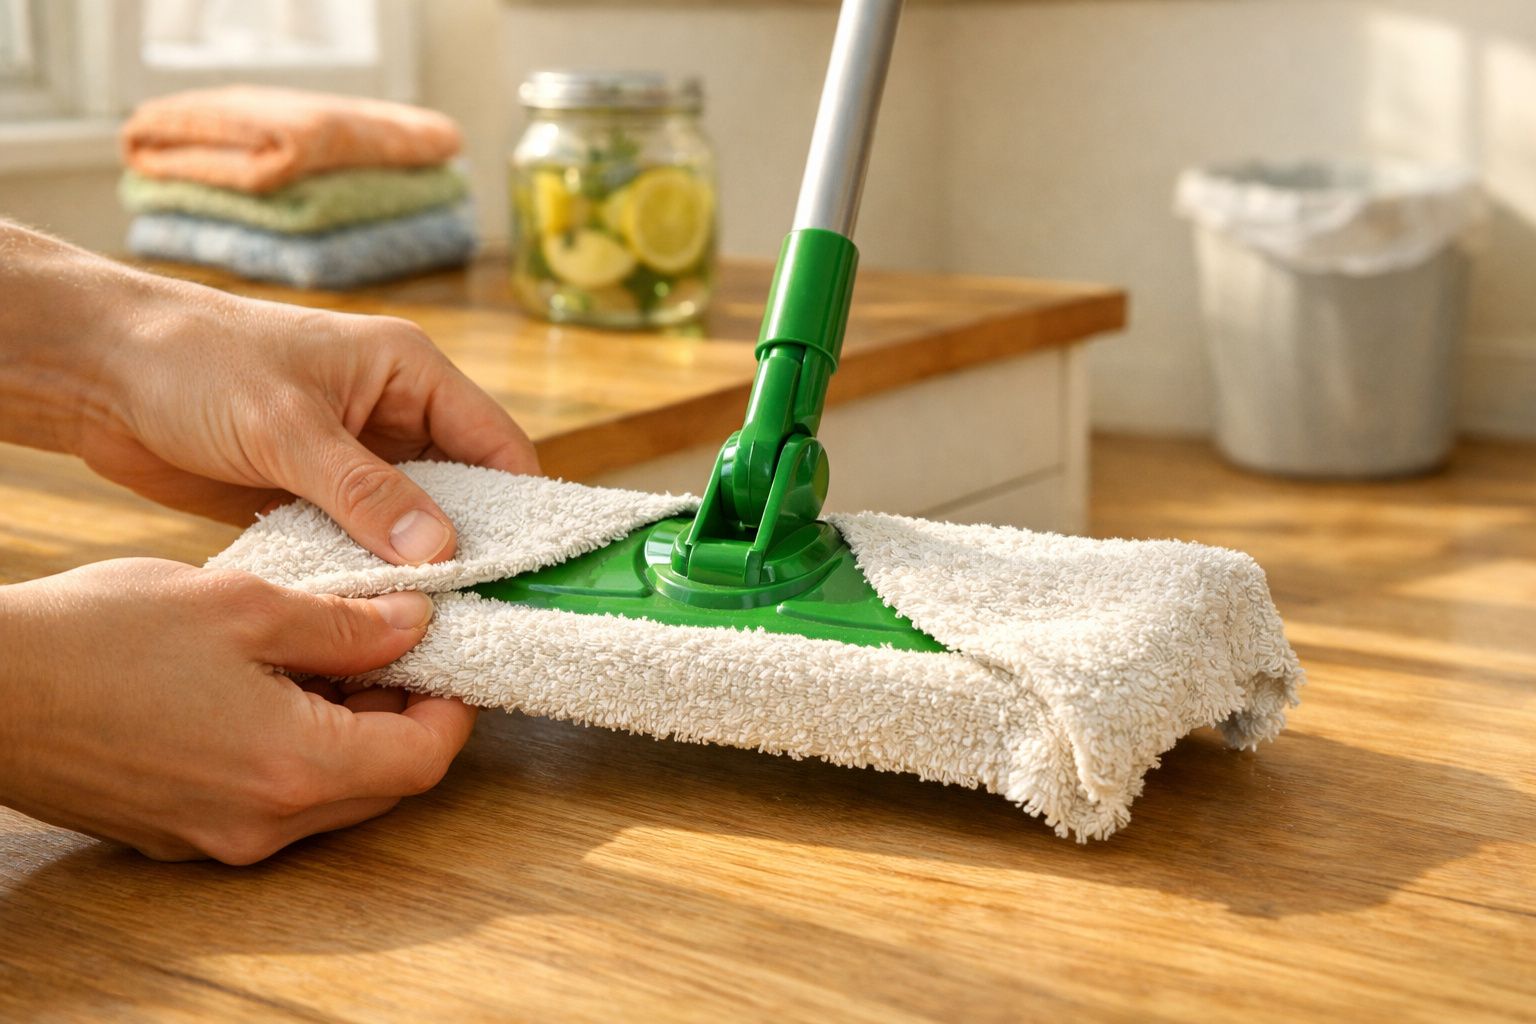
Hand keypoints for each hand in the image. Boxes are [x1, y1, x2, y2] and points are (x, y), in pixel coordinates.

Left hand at [0, 221, 538, 563]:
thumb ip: (366, 491)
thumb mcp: (287, 427)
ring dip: (418, 568)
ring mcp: (355, 459)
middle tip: (488, 613)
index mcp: (409, 373)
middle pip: (465, 491)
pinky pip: (364, 541)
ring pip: (415, 524)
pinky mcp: (316, 495)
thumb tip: (442, 553)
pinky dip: (371, 574)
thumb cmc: (193, 364)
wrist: (97, 372)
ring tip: (438, 626)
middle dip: (475, 546)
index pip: (496, 443)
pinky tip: (376, 614)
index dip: (522, 505)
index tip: (532, 572)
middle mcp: (393, 415)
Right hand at [0, 559, 472, 863]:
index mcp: (294, 769)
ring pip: (327, 796)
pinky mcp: (178, 831)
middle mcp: (262, 825)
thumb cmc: (101, 637)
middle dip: (404, 716)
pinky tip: (271, 686)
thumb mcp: (246, 607)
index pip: (422, 760)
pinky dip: (296, 750)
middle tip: (398, 646)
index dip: (454, 708)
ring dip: (350, 732)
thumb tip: (416, 623)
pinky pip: (270, 800)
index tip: (453, 657)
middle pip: (381, 785)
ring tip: (331, 654)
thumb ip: (346, 626)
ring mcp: (215, 838)